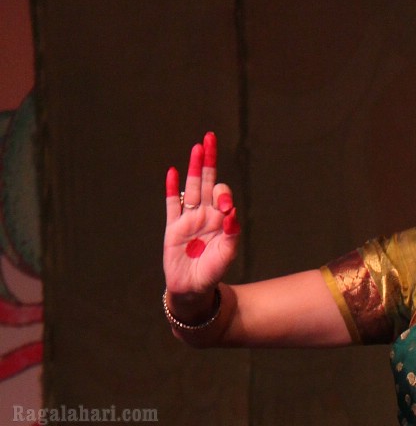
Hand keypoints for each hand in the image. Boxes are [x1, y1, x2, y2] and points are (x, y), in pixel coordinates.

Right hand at [163, 129, 239, 301]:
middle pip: (207, 182)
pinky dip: (172, 189)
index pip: (222, 196)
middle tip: (210, 137)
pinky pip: (172, 204)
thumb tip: (232, 212)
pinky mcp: (173, 227)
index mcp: (221, 220)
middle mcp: (205, 215)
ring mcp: (188, 219)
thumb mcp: (227, 254)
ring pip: (191, 188)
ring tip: (196, 147)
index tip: (225, 206)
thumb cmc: (213, 272)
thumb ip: (232, 233)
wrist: (193, 288)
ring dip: (194, 168)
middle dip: (209, 161)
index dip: (224, 195)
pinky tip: (172, 172)